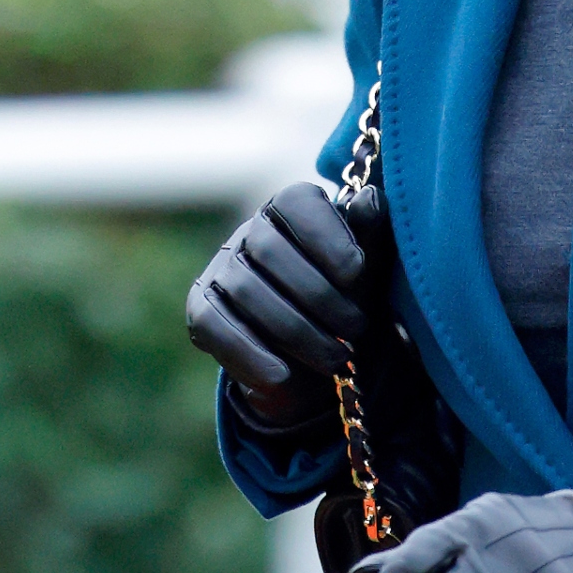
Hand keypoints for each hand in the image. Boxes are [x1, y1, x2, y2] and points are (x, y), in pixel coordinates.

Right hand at [185, 180, 365, 418]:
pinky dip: (249, 353)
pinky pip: (214, 325)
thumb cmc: (343, 303)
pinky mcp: (201, 308)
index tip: (357, 272)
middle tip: (355, 328)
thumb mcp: (365, 275)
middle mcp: (249, 232)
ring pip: (247, 290)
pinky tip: (282, 375)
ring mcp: (221, 269)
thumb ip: (369, 237)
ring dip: (296, 330)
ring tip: (335, 358)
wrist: (312, 361)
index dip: (326, 235)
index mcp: (289, 211)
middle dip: (318, 294)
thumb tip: (372, 198)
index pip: (296, 203)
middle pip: (269, 249)